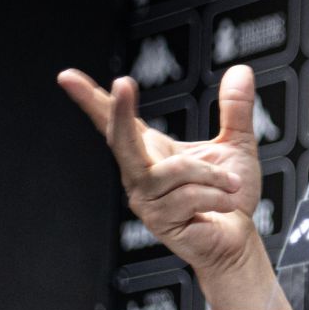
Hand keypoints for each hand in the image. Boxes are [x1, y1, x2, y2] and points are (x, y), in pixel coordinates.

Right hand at [57, 65, 263, 277]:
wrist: (238, 238)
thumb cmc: (231, 196)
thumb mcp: (237, 144)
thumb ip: (235, 109)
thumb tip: (241, 71)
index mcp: (153, 151)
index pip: (117, 122)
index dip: (91, 100)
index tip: (67, 77)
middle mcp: (142, 174)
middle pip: (120, 139)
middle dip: (120, 111)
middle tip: (123, 83)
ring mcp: (146, 199)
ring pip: (175, 170)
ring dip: (213, 173)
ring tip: (231, 183)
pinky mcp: (159, 221)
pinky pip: (190, 196)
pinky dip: (218, 195)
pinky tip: (225, 204)